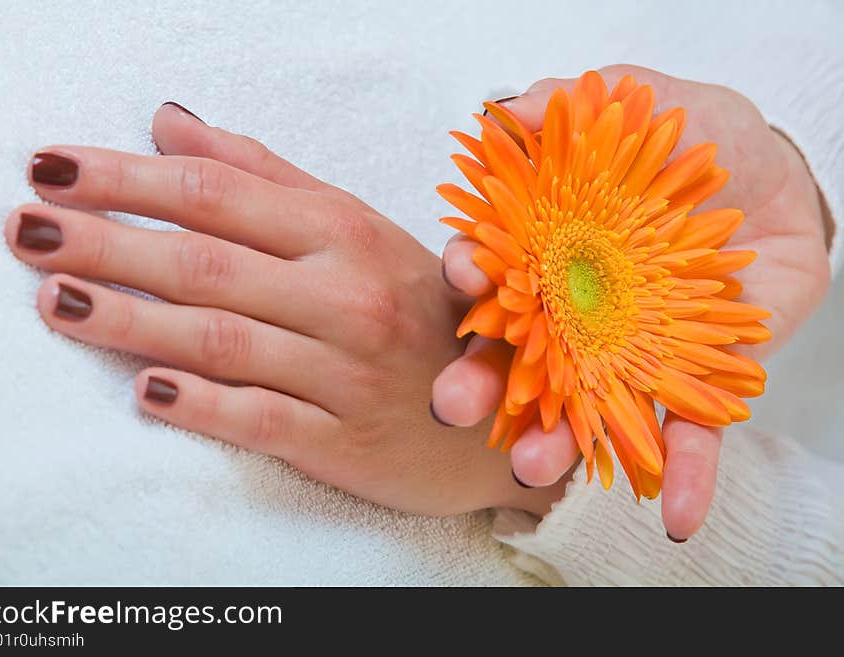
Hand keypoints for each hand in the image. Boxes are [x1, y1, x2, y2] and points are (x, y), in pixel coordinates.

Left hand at [6, 103, 563, 516]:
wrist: (496, 410)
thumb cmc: (417, 312)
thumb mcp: (356, 230)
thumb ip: (264, 176)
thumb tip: (169, 122)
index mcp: (344, 232)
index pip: (217, 192)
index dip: (128, 178)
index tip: (53, 170)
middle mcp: (346, 295)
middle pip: (205, 261)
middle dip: (106, 242)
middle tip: (25, 230)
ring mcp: (347, 372)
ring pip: (221, 338)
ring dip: (128, 320)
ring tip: (52, 302)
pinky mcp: (346, 441)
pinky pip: (262, 418)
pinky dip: (201, 404)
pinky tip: (144, 390)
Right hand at [433, 65, 830, 538]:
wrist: (775, 180)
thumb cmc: (697, 138)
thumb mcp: (633, 100)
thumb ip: (569, 108)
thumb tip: (502, 113)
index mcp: (546, 256)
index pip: (494, 275)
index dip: (470, 278)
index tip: (461, 279)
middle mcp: (576, 315)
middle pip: (516, 358)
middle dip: (480, 384)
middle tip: (449, 405)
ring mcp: (632, 355)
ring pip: (584, 410)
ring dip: (554, 444)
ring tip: (531, 470)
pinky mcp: (696, 382)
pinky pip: (690, 438)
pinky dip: (684, 478)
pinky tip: (676, 519)